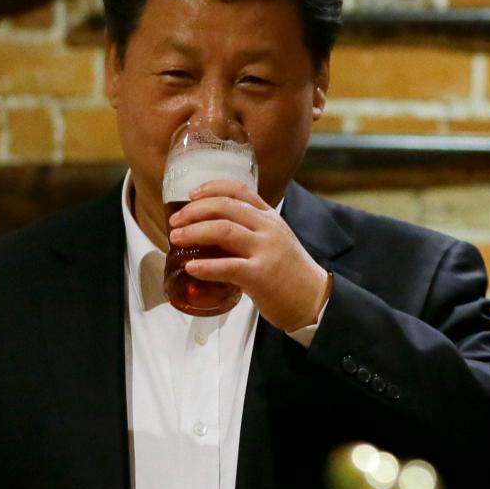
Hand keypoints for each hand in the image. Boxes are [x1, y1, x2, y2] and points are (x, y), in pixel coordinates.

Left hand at [168, 180, 330, 330]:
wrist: (314, 299)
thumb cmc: (290, 272)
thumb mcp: (275, 241)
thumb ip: (250, 231)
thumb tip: (211, 231)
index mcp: (270, 217)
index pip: (239, 190)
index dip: (211, 188)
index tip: (191, 194)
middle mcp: (268, 229)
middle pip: (225, 207)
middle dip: (194, 211)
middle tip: (175, 221)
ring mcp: (265, 251)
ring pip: (223, 230)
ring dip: (194, 232)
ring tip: (176, 239)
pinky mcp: (261, 276)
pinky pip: (227, 267)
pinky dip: (205, 266)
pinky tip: (190, 267)